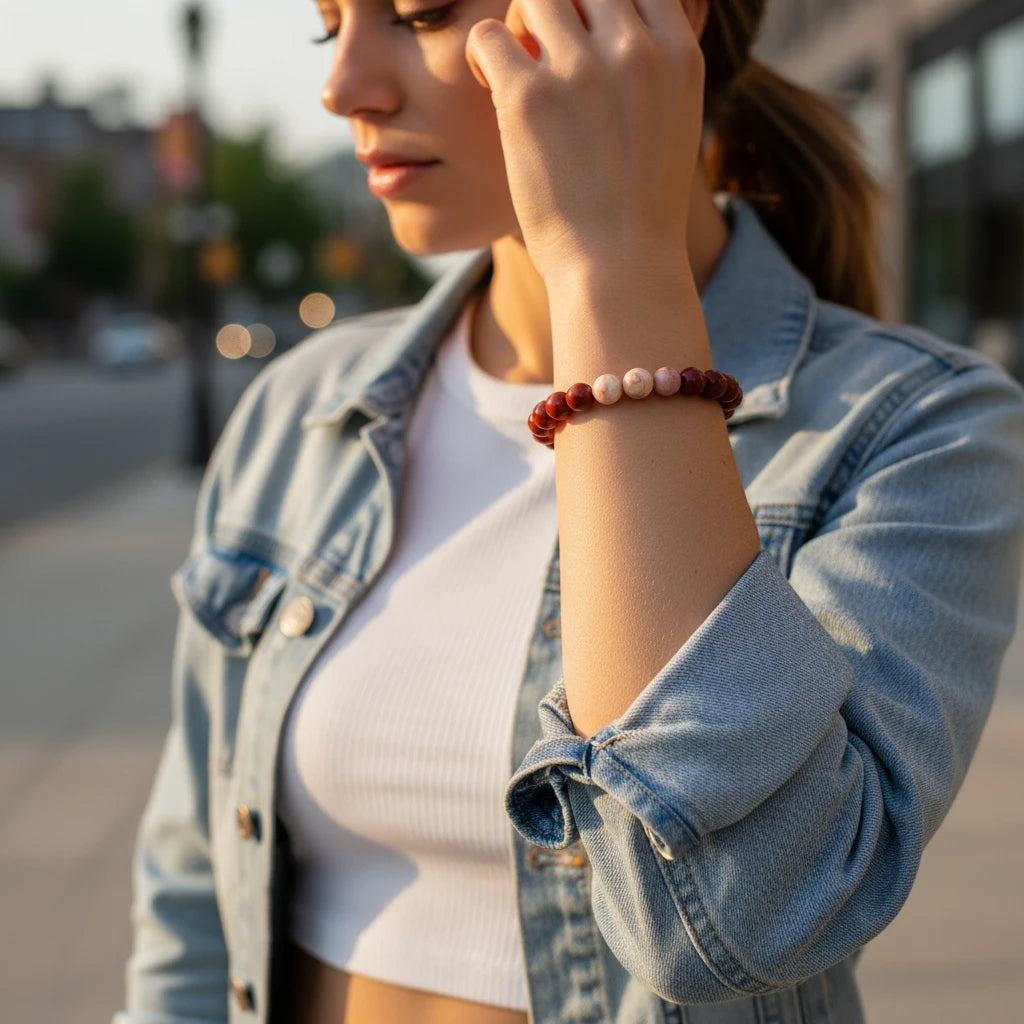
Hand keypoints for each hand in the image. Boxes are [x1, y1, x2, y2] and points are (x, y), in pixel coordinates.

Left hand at [465, 0, 705, 282]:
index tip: (586, 37)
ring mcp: (582, 70)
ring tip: (520, 73)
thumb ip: (651, 71)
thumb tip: (612, 36)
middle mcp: (635, 50)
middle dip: (561, 9)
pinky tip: (492, 87)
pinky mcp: (529, 97)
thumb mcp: (671, 125)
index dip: (603, 4)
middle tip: (546, 55)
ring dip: (520, 26)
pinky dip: (483, 53)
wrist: (620, 270)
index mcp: (678, 53)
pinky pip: (487, 35)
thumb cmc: (639, 212)